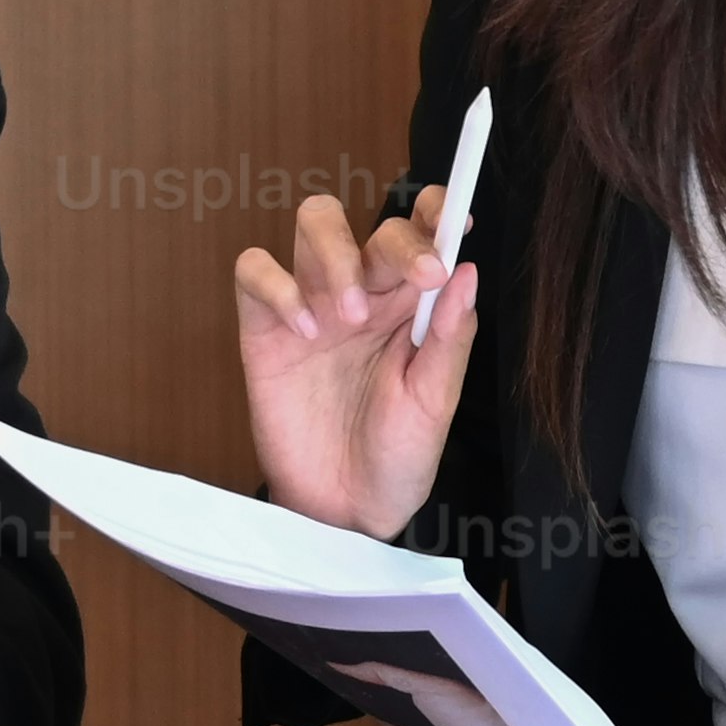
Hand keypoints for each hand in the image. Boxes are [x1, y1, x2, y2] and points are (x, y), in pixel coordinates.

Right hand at [227, 185, 474, 539]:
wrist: (345, 512)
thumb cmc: (396, 457)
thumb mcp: (434, 403)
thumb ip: (450, 338)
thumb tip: (469, 271)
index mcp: (412, 307)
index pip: (423, 235)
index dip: (436, 213)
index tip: (455, 223)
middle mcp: (365, 295)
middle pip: (373, 225)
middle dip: (398, 241)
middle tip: (419, 279)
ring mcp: (312, 306)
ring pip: (313, 223)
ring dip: (335, 252)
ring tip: (349, 315)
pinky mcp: (264, 329)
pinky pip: (256, 272)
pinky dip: (278, 288)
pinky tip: (303, 332)